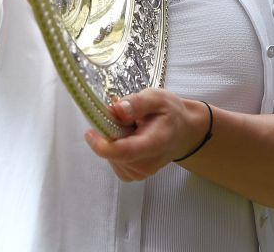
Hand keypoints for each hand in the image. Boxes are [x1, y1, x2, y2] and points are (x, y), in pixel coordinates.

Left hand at [83, 89, 207, 180]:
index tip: (90, 131)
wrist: (183, 133)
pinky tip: (129, 139)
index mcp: (155, 143)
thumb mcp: (157, 98)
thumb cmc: (170, 114)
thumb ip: (137, 102)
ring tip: (131, 128)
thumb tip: (116, 109)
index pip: (124, 151)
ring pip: (111, 157)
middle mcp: (147, 164)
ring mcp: (140, 172)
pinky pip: (113, 161)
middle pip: (114, 153)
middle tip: (123, 118)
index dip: (102, 144)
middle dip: (109, 134)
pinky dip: (115, 148)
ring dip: (113, 140)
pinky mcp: (133, 175)